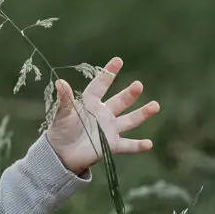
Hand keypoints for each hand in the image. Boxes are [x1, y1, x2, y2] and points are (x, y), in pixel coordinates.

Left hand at [46, 57, 159, 174]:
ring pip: (130, 120)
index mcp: (90, 103)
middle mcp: (104, 114)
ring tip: (155, 106)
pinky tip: (148, 143)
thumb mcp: (62, 114)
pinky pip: (127, 145)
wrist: (60, 153)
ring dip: (142, 114)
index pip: (101, 85)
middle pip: (120, 101)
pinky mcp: (112, 145)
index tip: (118, 60)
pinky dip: (138, 146)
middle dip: (129, 94)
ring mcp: (110, 129)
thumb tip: (60, 82)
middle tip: (138, 86)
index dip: (109, 73)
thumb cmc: (60, 130)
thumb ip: (64, 100)